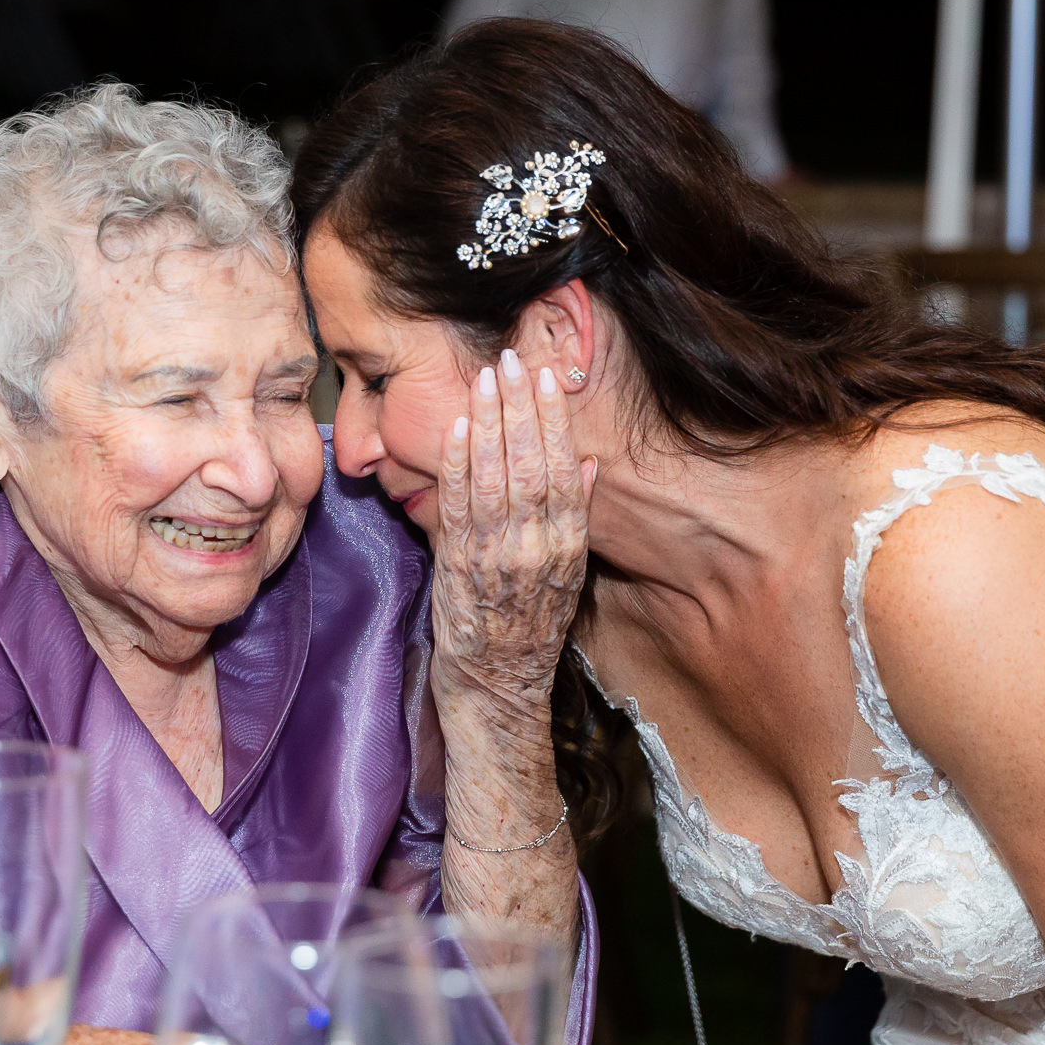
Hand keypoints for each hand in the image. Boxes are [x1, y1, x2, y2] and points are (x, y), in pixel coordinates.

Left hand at [430, 348, 596, 713]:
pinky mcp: (456, 567)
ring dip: (488, 424)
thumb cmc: (530, 624)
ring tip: (486, 378)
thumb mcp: (569, 573)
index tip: (549, 379)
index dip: (556, 422)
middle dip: (521, 408)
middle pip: (530, 466)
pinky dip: (455, 465)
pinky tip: (455, 428)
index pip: (564, 471)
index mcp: (567, 548)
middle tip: (514, 358)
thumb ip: (576, 516)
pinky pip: (456, 507)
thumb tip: (589, 462)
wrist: (496, 685)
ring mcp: (494, 558)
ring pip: (494, 479)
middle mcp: (535, 549)